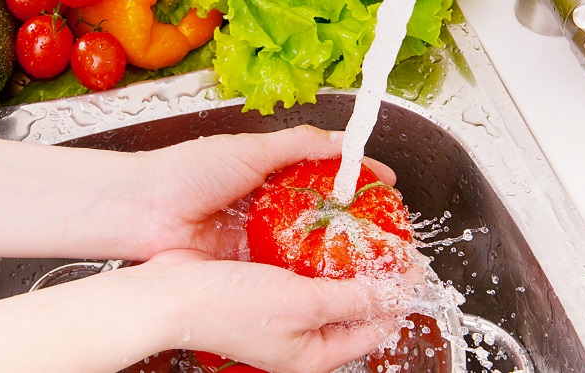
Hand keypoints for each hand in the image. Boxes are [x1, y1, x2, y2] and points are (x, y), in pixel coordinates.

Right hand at [126, 249, 419, 372]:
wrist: (171, 292)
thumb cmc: (229, 307)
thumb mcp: (304, 304)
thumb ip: (352, 300)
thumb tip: (393, 294)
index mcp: (313, 354)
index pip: (372, 330)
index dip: (397, 298)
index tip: (412, 266)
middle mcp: (299, 336)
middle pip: (351, 307)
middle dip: (372, 277)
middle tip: (389, 244)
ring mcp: (280, 312)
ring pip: (325, 284)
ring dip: (342, 260)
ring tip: (360, 230)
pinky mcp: (262, 287)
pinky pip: (297, 269)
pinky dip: (311, 251)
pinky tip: (316, 229)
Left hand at [129, 125, 395, 259]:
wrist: (143, 212)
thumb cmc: (187, 172)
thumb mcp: (250, 150)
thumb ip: (298, 144)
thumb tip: (344, 141)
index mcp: (268, 172)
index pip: (324, 173)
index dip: (356, 179)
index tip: (388, 186)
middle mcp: (267, 206)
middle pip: (321, 215)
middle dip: (354, 223)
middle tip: (387, 232)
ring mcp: (258, 237)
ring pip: (306, 246)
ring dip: (334, 253)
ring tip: (371, 259)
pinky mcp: (246, 266)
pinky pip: (284, 271)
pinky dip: (306, 275)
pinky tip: (333, 280)